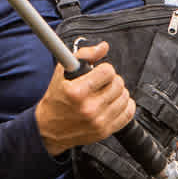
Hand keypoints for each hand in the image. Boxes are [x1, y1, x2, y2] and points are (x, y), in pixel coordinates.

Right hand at [33, 41, 135, 155]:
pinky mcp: (105, 131)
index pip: (108, 71)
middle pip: (118, 83)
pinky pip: (128, 113)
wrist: (48, 129)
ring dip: (118, 92)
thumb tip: (103, 47)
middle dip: (111, 80)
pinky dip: (125, 105)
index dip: (103, 69)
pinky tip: (114, 102)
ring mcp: (98, 121)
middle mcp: (88, 108)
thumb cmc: (55, 99)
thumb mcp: (62, 73)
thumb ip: (83, 56)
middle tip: (101, 83)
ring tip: (106, 93)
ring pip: (125, 97)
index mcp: (76, 92)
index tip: (98, 72)